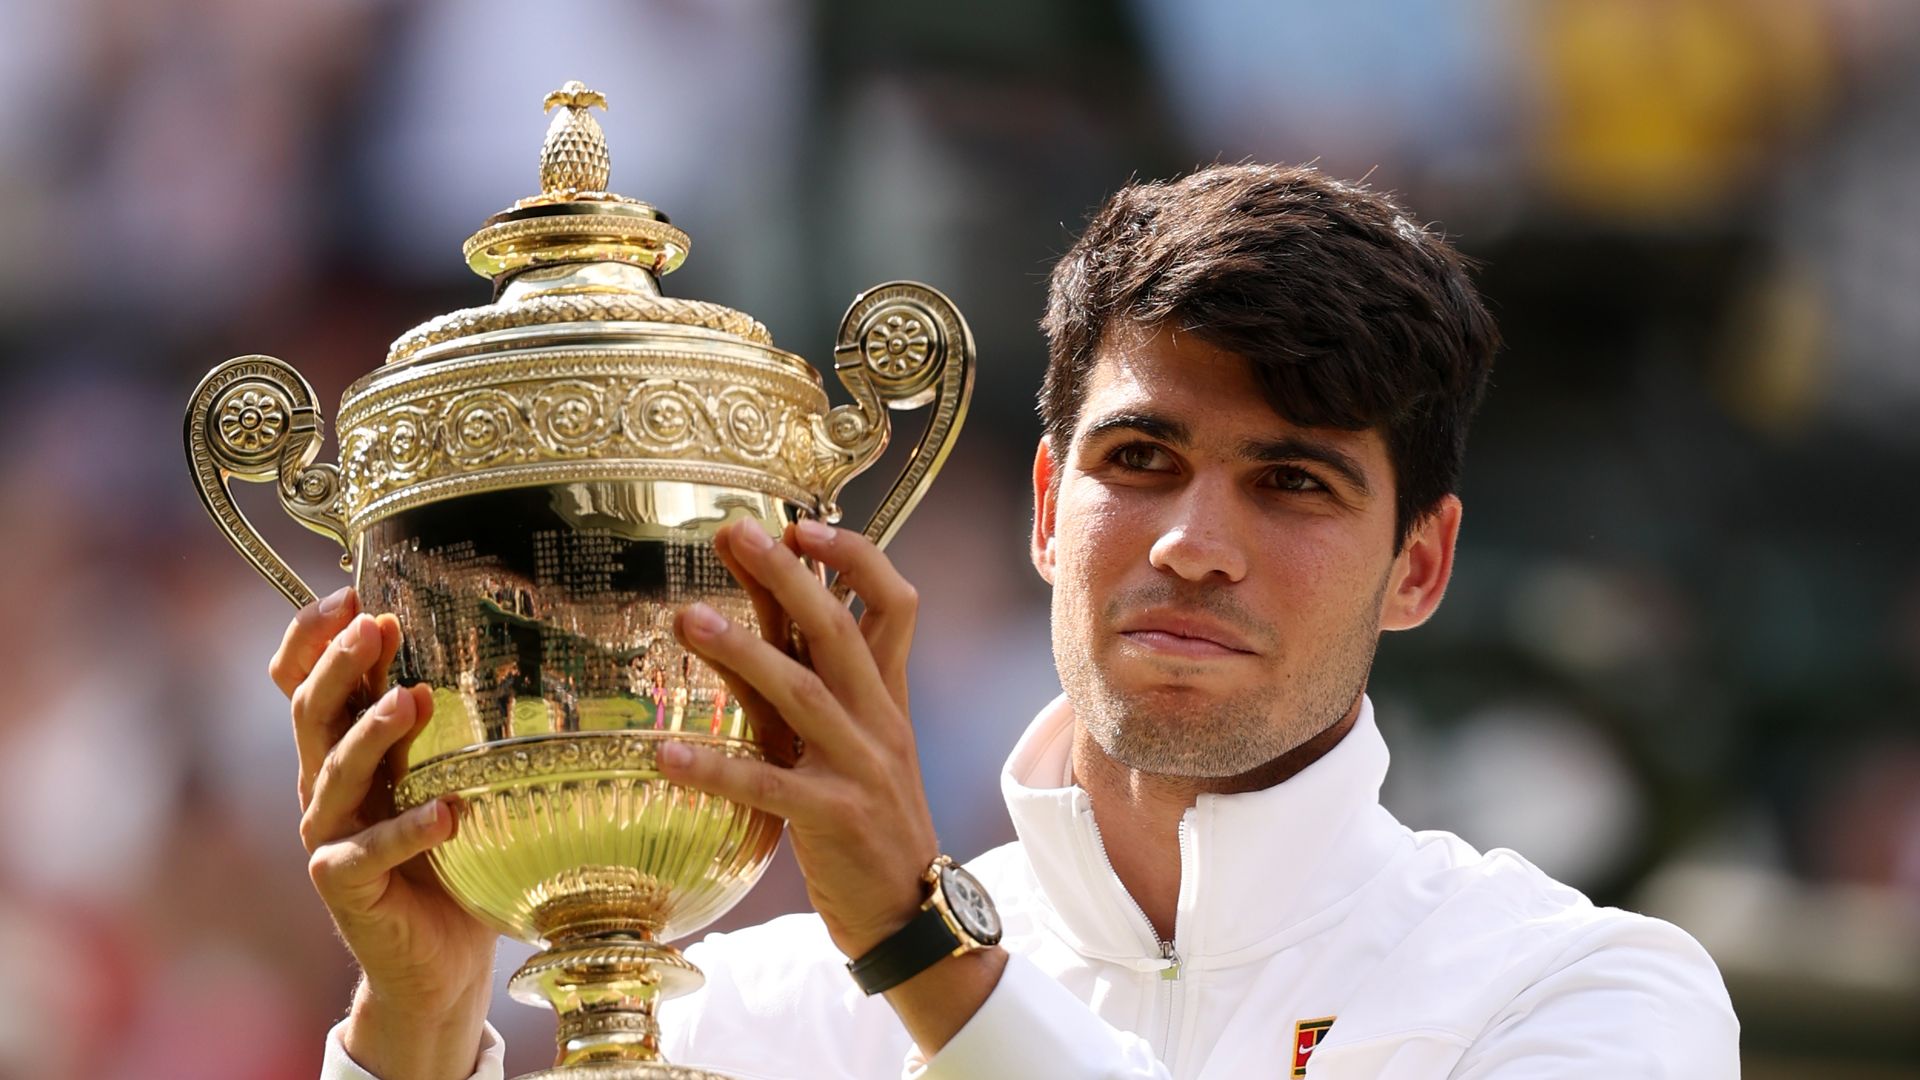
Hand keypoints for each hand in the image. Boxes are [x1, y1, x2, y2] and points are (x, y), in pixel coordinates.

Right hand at [270, 588, 495, 1079]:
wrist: (441, 960)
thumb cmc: (452, 857)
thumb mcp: (448, 778)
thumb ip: (449, 728)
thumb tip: (493, 648)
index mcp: (344, 752)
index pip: (303, 683)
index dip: (311, 639)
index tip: (349, 593)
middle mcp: (325, 788)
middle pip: (311, 714)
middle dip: (340, 665)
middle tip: (377, 626)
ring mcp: (329, 839)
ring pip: (333, 774)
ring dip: (373, 733)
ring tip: (416, 698)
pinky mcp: (345, 889)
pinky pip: (367, 854)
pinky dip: (408, 829)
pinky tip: (449, 811)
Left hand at [663, 518, 939, 958]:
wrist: (910, 908)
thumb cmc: (868, 818)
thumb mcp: (849, 742)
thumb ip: (810, 683)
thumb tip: (764, 617)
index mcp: (887, 695)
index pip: (894, 604)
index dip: (854, 558)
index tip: (802, 525)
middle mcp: (880, 720)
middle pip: (840, 631)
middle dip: (788, 577)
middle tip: (736, 532)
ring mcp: (860, 768)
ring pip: (803, 695)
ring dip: (743, 652)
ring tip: (686, 618)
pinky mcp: (833, 819)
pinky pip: (768, 786)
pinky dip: (716, 768)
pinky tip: (665, 755)